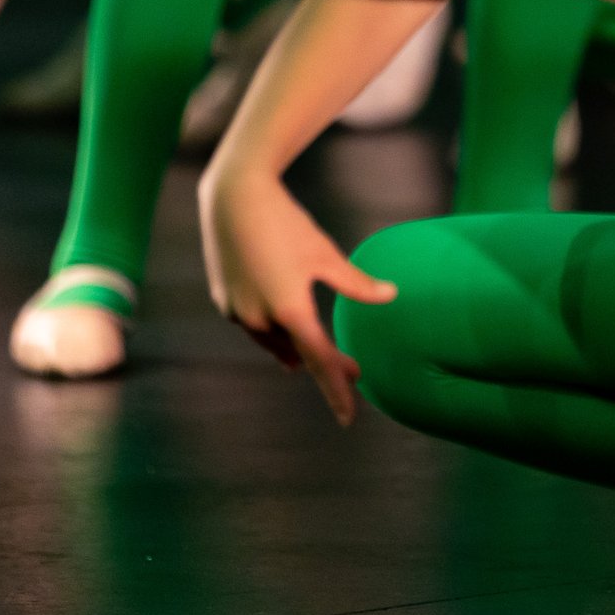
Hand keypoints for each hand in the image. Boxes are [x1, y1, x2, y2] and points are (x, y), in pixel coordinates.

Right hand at [198, 159, 395, 425]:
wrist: (235, 196)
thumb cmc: (287, 223)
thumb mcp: (326, 254)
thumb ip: (356, 283)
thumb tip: (391, 296)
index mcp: (291, 310)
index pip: (320, 362)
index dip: (337, 390)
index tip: (348, 418)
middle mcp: (260, 319)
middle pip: (299, 352)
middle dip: (326, 363)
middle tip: (354, 370)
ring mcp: (238, 311)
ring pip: (274, 340)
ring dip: (297, 347)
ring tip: (317, 352)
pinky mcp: (224, 300)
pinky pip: (254, 325)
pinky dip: (273, 330)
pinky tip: (282, 329)